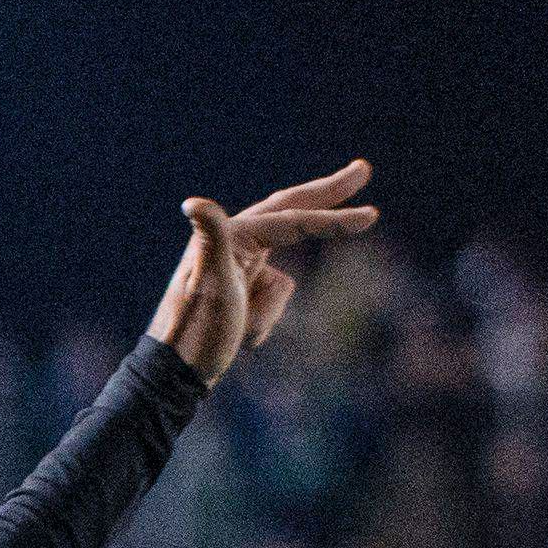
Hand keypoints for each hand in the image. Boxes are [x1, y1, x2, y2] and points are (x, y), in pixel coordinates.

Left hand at [150, 158, 374, 386]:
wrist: (175, 375)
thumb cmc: (196, 330)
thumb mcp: (210, 284)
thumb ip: (211, 238)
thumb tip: (192, 201)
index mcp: (231, 236)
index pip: (293, 220)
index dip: (333, 217)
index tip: (372, 216)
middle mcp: (233, 243)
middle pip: (291, 214)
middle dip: (328, 197)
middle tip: (363, 171)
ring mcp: (238, 266)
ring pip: (283, 283)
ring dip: (269, 313)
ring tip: (241, 333)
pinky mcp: (241, 289)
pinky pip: (273, 301)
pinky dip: (264, 322)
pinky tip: (240, 337)